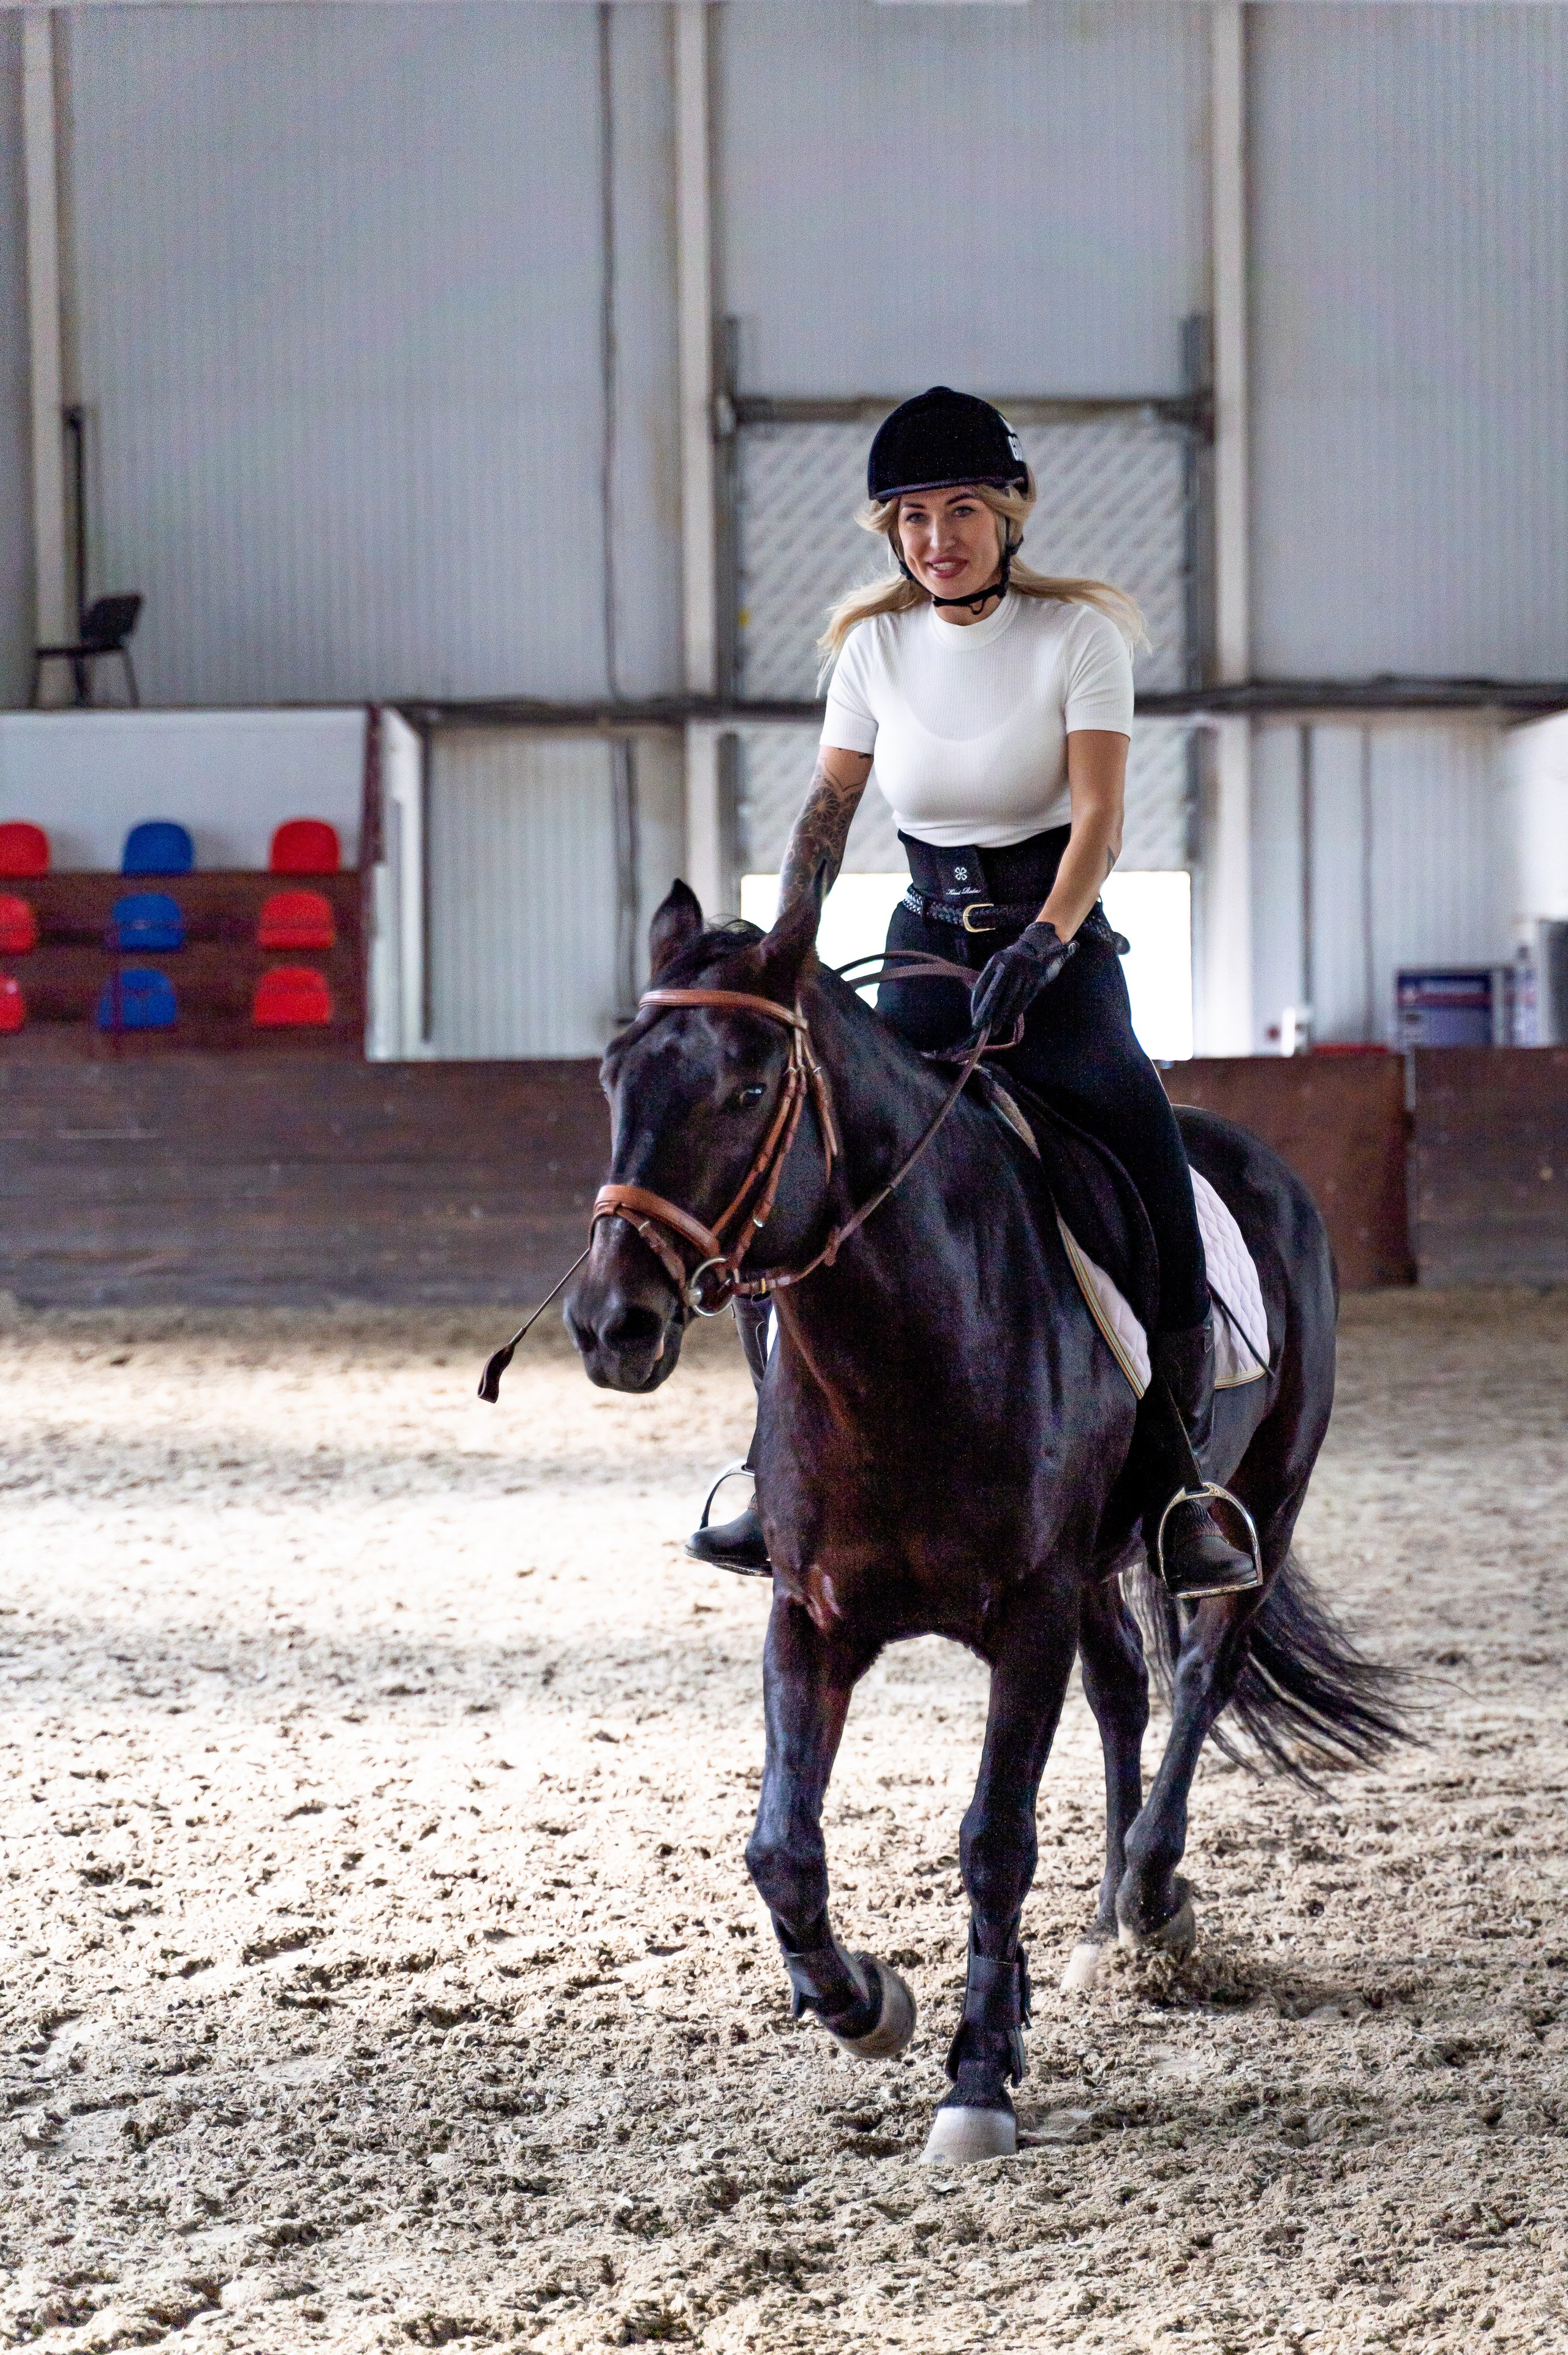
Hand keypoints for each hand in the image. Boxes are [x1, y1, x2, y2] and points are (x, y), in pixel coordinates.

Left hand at [967, 920, 1073, 1041]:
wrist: (1041, 946)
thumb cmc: (1015, 961)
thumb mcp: (1001, 963)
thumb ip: (991, 979)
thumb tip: (979, 1005)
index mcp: (996, 960)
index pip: (982, 984)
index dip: (977, 1003)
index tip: (974, 1017)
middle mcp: (1009, 964)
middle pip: (995, 993)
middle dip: (987, 1012)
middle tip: (981, 1027)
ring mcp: (1024, 971)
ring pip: (1010, 998)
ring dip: (1002, 1015)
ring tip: (996, 1028)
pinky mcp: (1036, 979)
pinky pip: (1024, 998)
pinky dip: (1016, 1010)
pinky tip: (1010, 1019)